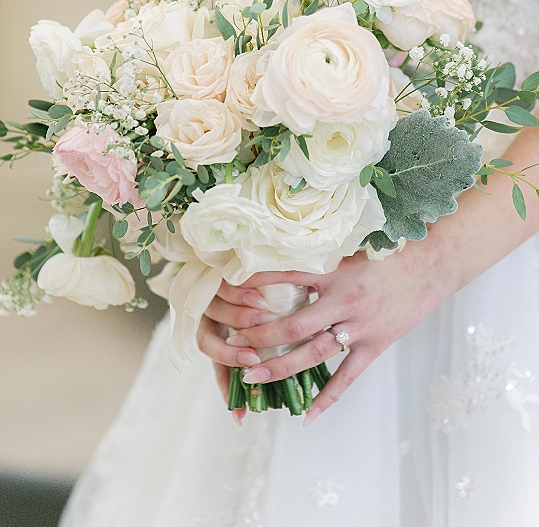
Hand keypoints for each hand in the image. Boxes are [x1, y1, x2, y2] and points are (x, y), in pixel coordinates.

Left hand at [198, 231, 457, 423]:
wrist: (432, 263)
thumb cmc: (390, 250)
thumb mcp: (350, 247)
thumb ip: (320, 256)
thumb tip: (284, 251)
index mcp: (334, 272)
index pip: (286, 276)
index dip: (257, 283)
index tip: (229, 288)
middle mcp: (343, 301)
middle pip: (293, 325)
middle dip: (260, 337)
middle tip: (232, 342)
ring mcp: (359, 327)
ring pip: (314, 354)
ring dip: (281, 367)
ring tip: (252, 377)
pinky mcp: (375, 345)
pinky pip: (348, 376)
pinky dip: (327, 397)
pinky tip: (307, 415)